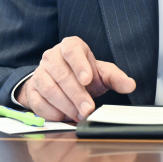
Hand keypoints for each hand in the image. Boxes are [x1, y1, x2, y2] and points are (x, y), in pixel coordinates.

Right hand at [17, 36, 135, 121]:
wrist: (61, 80)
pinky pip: (38, 102)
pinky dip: (51, 112)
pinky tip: (64, 116)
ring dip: (65, 105)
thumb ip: (115, 77)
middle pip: (62, 74)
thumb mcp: (101, 73)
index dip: (79, 65)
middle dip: (76, 94)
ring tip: (79, 115)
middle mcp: (52, 56)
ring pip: (49, 88)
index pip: (72, 50)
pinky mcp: (32, 89)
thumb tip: (130, 85)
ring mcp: (39, 72)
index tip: (88, 79)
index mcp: (70, 46)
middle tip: (88, 109)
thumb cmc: (83, 74)